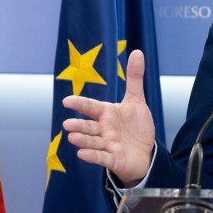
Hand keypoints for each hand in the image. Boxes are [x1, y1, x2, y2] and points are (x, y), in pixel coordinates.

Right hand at [62, 49, 156, 184]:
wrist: (146, 152)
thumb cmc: (136, 127)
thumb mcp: (137, 101)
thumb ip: (134, 78)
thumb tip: (137, 52)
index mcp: (107, 114)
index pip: (92, 107)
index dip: (80, 104)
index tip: (67, 101)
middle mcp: (104, 130)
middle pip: (89, 127)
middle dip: (79, 126)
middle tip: (67, 125)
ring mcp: (108, 145)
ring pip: (93, 142)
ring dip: (83, 140)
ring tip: (72, 137)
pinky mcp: (113, 159)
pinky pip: (102, 158)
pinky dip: (93, 156)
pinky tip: (82, 154)